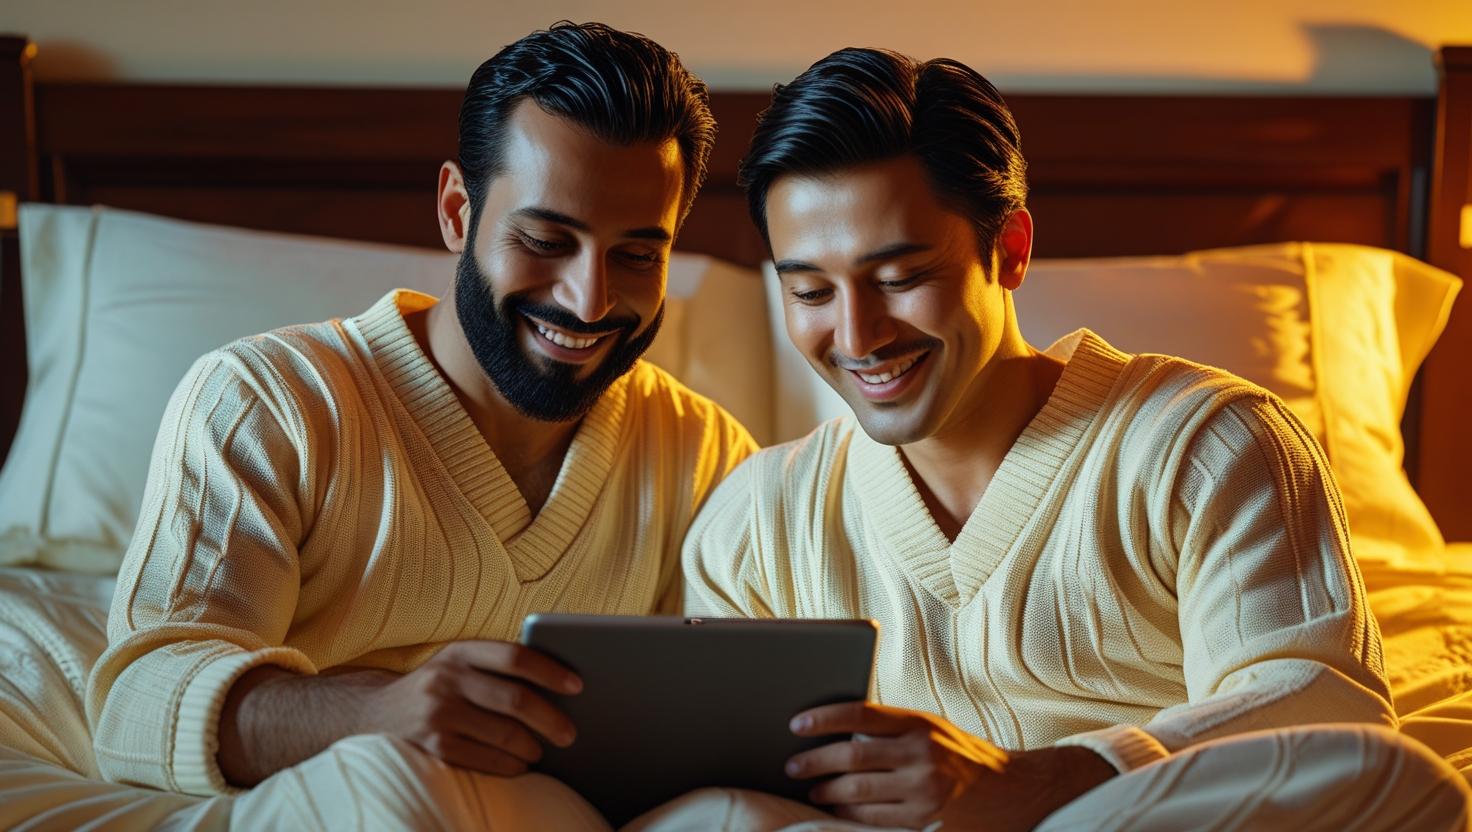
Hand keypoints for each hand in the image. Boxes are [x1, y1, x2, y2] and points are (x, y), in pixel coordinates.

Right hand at [361, 640, 582, 776]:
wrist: (371, 714)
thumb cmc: (435, 689)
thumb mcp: (457, 665)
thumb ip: (495, 668)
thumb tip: (559, 688)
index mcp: (460, 651)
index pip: (515, 656)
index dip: (551, 671)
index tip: (578, 685)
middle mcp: (446, 678)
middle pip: (515, 699)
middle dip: (551, 719)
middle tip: (571, 733)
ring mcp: (437, 713)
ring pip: (504, 733)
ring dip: (532, 746)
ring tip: (544, 750)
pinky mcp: (432, 746)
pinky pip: (484, 759)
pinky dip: (510, 764)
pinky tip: (520, 765)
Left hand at [786, 702, 1114, 829]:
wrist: (1010, 789)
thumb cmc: (958, 753)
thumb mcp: (929, 728)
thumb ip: (889, 728)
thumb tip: (835, 731)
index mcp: (919, 724)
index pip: (861, 714)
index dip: (824, 718)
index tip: (796, 723)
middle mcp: (922, 755)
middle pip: (853, 757)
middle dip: (815, 762)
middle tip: (792, 765)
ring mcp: (924, 791)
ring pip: (858, 793)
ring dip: (827, 792)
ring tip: (811, 790)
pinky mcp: (924, 821)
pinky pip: (874, 820)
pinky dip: (848, 815)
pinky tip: (835, 810)